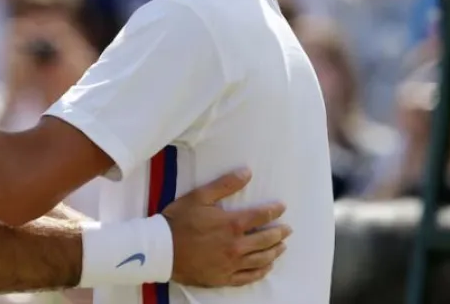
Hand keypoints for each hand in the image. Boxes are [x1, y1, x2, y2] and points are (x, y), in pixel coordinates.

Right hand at [163, 169, 289, 287]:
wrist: (161, 250)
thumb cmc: (179, 221)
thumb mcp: (199, 196)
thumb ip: (225, 184)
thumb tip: (247, 172)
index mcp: (232, 224)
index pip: (261, 216)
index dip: (274, 210)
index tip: (282, 207)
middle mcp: (236, 245)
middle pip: (266, 239)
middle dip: (280, 232)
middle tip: (288, 229)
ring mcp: (232, 264)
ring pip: (261, 259)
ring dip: (275, 251)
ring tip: (282, 247)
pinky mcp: (224, 277)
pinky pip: (249, 277)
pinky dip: (262, 272)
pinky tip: (267, 267)